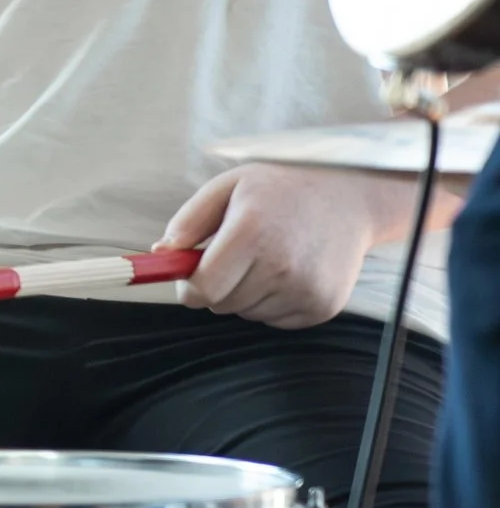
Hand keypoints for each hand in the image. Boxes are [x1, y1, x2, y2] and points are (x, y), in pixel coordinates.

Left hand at [161, 164, 408, 329]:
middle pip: (222, 305)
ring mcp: (306, 290)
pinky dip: (274, 301)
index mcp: (252, 232)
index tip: (191, 277)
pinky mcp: (322, 307)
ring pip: (248, 313)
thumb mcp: (229, 187)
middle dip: (218, 286)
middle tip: (238, 255)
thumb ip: (189, 221)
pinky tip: (290, 271)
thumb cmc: (281, 189)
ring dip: (247, 293)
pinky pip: (276, 320)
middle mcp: (281, 266)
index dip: (189, 288)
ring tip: (269, 257)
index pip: (203, 289)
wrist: (348, 197)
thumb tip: (160, 254)